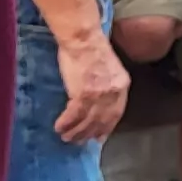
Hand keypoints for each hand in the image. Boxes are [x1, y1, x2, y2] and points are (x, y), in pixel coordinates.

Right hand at [53, 25, 128, 141]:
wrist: (83, 38)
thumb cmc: (92, 49)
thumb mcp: (109, 69)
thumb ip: (107, 85)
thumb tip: (97, 101)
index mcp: (122, 85)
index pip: (117, 112)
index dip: (107, 127)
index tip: (99, 137)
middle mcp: (113, 92)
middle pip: (102, 120)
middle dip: (89, 133)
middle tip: (79, 142)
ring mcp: (99, 94)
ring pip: (87, 120)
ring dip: (76, 131)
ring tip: (67, 137)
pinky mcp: (83, 94)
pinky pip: (74, 115)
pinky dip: (66, 123)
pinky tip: (59, 127)